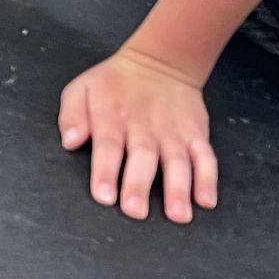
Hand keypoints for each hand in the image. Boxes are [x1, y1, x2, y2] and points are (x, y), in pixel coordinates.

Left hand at [58, 46, 218, 223]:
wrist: (159, 63)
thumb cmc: (114, 84)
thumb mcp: (82, 90)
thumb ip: (72, 116)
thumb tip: (71, 140)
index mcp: (112, 117)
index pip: (108, 145)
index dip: (105, 171)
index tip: (104, 195)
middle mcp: (144, 127)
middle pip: (142, 157)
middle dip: (138, 185)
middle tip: (135, 211)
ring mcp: (173, 132)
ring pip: (177, 161)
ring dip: (178, 189)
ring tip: (178, 215)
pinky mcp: (196, 134)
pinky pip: (205, 157)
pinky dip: (208, 179)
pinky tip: (206, 201)